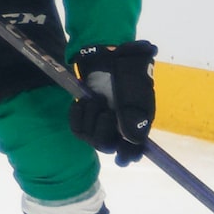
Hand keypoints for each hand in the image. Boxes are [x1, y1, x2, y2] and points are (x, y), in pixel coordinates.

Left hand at [70, 41, 157, 164]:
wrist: (107, 54)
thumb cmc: (127, 71)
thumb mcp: (134, 90)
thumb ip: (134, 115)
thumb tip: (132, 140)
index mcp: (137, 124)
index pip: (133, 149)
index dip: (128, 155)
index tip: (122, 159)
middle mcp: (119, 128)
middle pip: (106, 146)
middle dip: (102, 129)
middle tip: (106, 110)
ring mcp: (100, 123)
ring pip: (90, 138)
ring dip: (90, 117)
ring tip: (95, 99)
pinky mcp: (85, 117)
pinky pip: (76, 128)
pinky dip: (77, 115)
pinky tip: (81, 102)